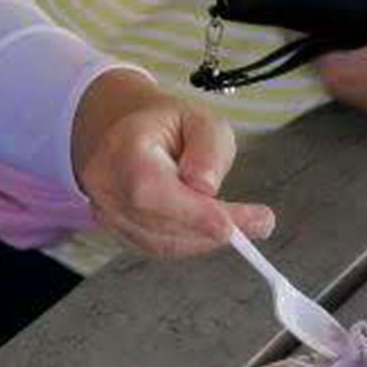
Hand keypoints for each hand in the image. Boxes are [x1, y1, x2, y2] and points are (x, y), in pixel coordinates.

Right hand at [74, 70, 274, 257]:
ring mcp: (106, 211)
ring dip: (205, 236)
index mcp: (122, 147)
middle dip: (211, 226)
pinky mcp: (118, 231)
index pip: (150, 189)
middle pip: (157, 221)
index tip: (231, 225)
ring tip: (244, 221)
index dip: (190, 213)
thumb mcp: (201, 119)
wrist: (130, 132)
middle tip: (260, 223)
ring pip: (161, 242)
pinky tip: (214, 227)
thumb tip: (205, 187)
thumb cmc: (167, 125)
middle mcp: (106, 184)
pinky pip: (159, 247)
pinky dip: (192, 242)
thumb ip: (209, 148)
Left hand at [316, 0, 366, 141]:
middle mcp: (338, 83)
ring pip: (342, 49)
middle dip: (333, 15)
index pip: (305, 34)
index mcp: (334, 71)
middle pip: (324, 39)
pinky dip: (364, 43)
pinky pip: (358, 59)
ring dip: (350, 30)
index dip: (311, 8)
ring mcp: (355, 89)